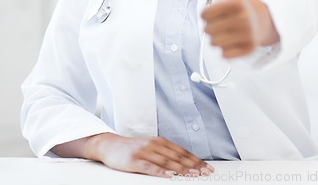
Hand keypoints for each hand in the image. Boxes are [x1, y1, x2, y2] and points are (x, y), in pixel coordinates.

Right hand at [89, 133, 213, 177]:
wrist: (110, 145)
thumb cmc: (132, 148)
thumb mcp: (150, 147)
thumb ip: (165, 154)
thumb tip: (183, 163)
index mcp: (160, 141)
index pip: (182, 152)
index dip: (195, 160)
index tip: (207, 167)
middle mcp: (155, 145)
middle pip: (177, 157)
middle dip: (193, 165)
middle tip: (205, 172)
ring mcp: (145, 152)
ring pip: (167, 162)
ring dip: (182, 169)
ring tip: (194, 174)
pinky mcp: (135, 160)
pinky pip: (150, 167)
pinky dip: (161, 172)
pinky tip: (170, 175)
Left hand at [201, 0, 278, 57]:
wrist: (257, 20)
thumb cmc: (235, 3)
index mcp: (234, 3)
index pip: (203, 15)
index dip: (205, 13)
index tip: (213, 11)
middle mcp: (242, 19)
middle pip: (207, 30)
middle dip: (210, 27)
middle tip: (221, 22)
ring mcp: (247, 35)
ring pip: (214, 43)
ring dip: (217, 38)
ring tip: (226, 31)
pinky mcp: (249, 50)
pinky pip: (225, 55)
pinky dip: (225, 50)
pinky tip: (232, 41)